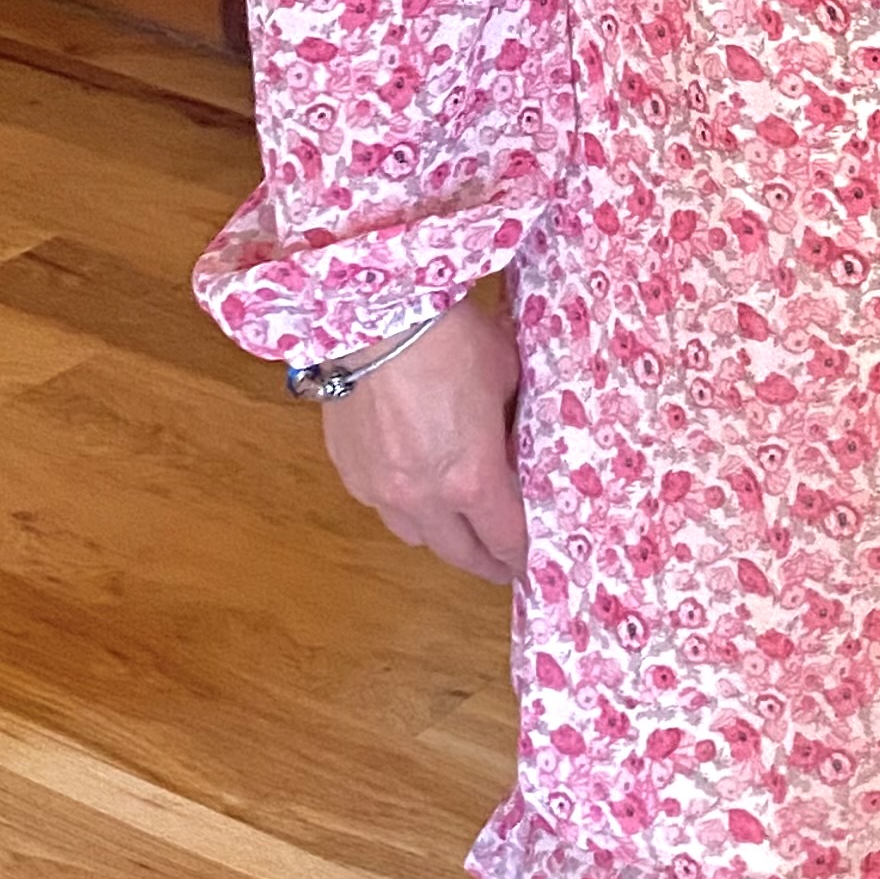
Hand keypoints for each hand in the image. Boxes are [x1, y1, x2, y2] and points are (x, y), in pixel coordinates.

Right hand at [320, 293, 527, 581]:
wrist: (376, 317)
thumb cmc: (452, 339)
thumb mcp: (507, 378)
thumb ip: (511, 423)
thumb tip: (513, 444)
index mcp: (472, 480)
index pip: (504, 538)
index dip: (521, 554)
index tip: (531, 561)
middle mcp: (424, 498)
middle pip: (458, 553)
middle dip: (484, 560)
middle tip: (499, 561)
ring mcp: (380, 488)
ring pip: (415, 534)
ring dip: (440, 535)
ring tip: (455, 524)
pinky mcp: (348, 469)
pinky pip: (381, 504)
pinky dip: (402, 503)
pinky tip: (412, 482)